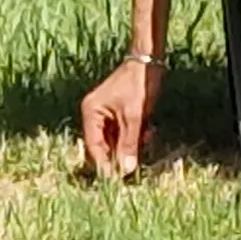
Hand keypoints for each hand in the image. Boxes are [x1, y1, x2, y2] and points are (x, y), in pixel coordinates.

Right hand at [77, 55, 163, 177]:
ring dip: (130, 144)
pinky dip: (135, 135)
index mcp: (91, 113)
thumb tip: (125, 169)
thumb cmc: (138, 84)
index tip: (116, 179)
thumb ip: (129, 143)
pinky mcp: (119, 112)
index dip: (105, 164)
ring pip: (116, 139)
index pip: (94, 146)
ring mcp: (106, 113)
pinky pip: (124, 131)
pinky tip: (148, 130)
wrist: (150, 60)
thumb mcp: (134, 116)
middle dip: (120, 154)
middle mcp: (94, 114)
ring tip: (146, 138)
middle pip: (104, 145)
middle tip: (134, 167)